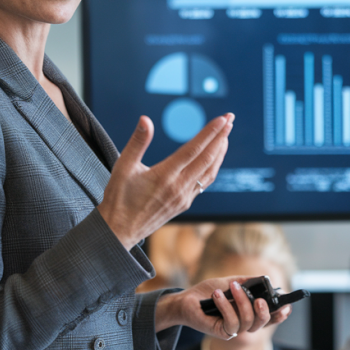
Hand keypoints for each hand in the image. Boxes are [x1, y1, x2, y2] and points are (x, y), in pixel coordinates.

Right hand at [98, 114, 233, 249]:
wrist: (120, 230)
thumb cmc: (119, 197)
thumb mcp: (123, 167)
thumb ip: (137, 142)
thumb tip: (146, 120)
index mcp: (164, 176)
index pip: (193, 149)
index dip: (210, 133)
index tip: (223, 119)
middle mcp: (178, 187)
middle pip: (207, 158)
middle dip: (221, 137)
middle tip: (230, 119)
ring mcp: (183, 197)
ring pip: (209, 172)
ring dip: (220, 152)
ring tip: (226, 136)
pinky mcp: (184, 204)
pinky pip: (204, 183)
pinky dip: (212, 167)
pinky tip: (213, 159)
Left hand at [155, 276, 291, 339]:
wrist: (187, 299)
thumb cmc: (209, 292)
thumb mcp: (231, 282)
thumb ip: (248, 282)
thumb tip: (264, 280)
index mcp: (249, 313)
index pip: (269, 317)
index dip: (279, 314)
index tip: (287, 305)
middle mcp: (243, 324)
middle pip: (261, 323)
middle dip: (264, 311)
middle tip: (260, 298)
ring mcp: (233, 330)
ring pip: (247, 322)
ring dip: (241, 302)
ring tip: (232, 287)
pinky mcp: (221, 332)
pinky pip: (231, 323)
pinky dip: (225, 306)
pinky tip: (217, 295)